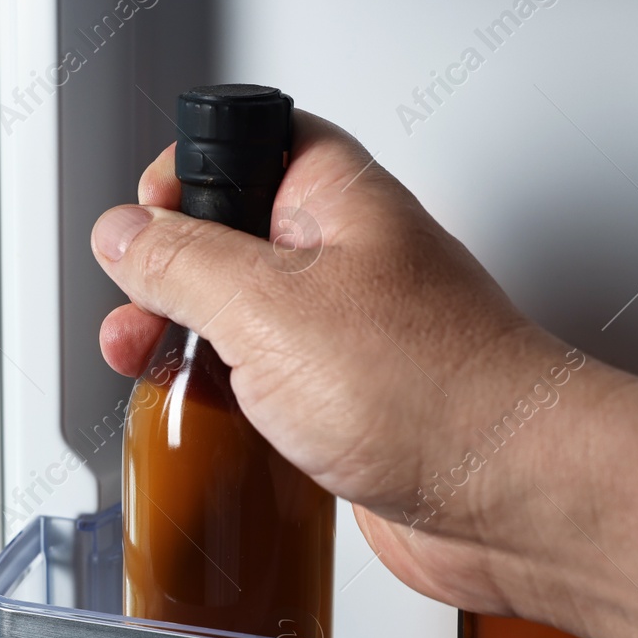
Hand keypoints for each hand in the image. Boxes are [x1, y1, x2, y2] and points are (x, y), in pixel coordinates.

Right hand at [91, 110, 602, 613]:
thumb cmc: (436, 391)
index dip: (188, 171)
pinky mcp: (344, 407)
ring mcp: (346, 337)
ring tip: (148, 367)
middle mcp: (346, 260)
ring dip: (185, 342)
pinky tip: (203, 420)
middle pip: (230, 238)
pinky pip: (264, 389)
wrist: (513, 497)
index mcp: (339, 199)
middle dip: (166, 273)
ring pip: (241, 320)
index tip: (147, 219)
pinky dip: (224, 401)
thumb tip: (123, 233)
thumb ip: (182, 261)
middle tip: (138, 309)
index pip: (250, 139)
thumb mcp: (269, 307)